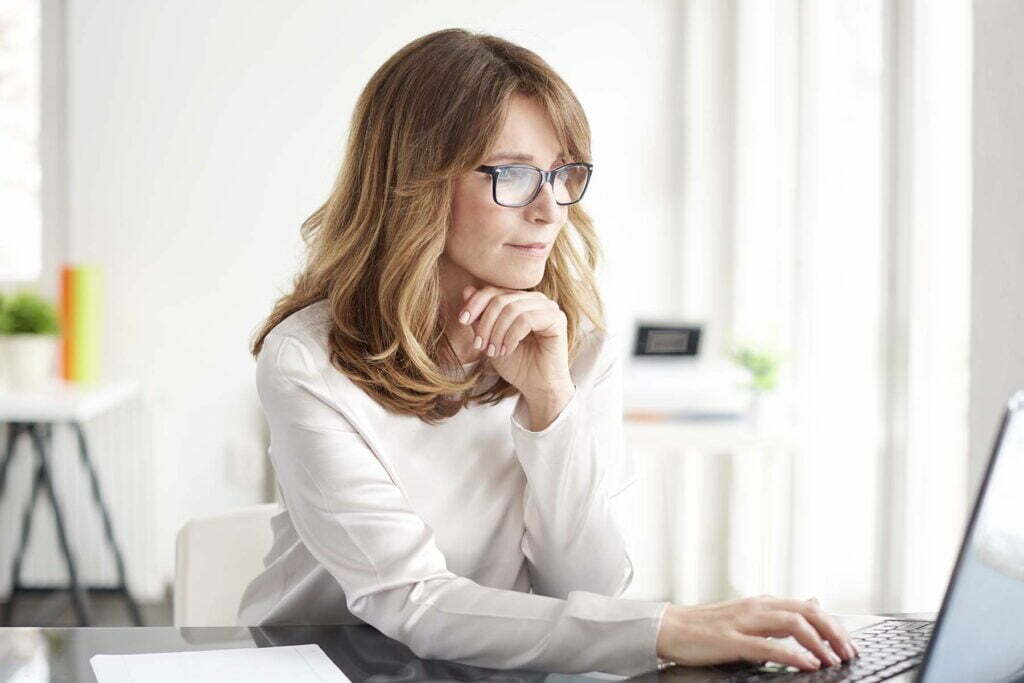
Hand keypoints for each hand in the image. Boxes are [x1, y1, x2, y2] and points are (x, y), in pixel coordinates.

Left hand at [457, 285, 573, 403]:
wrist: (537, 387)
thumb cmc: (516, 364)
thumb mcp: (490, 338)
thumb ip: (480, 316)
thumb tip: (467, 289)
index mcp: (521, 300)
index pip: (493, 291)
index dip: (475, 303)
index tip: (462, 321)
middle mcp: (536, 300)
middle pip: (501, 299)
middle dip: (485, 323)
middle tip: (479, 345)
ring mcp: (548, 308)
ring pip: (512, 308)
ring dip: (497, 332)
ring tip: (493, 351)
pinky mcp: (557, 319)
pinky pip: (526, 319)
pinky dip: (511, 336)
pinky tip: (507, 350)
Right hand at [656, 595, 859, 671]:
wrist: (670, 628)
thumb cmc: (706, 626)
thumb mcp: (749, 615)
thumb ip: (780, 612)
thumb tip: (812, 601)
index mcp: (762, 602)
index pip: (808, 607)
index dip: (833, 624)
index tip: (848, 643)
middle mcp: (756, 607)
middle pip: (806, 611)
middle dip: (833, 632)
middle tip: (849, 652)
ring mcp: (744, 622)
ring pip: (792, 624)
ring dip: (819, 642)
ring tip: (833, 659)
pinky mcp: (731, 640)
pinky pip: (768, 646)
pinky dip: (792, 655)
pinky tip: (807, 664)